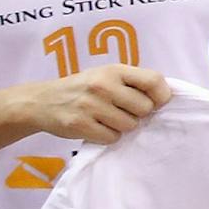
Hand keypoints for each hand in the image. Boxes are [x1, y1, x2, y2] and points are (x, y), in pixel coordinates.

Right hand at [24, 64, 170, 144]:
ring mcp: (91, 106)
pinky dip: (108, 136)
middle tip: (124, 111)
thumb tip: (165, 98)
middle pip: (145, 108)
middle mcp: (103, 85)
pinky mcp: (80, 125)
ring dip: (123, 126)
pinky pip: (112, 138)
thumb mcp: (106, 75)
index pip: (153, 80)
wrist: (43, 101)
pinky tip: (97, 127)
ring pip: (129, 126)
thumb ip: (132, 82)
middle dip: (139, 113)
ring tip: (107, 118)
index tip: (158, 103)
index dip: (162, 95)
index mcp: (114, 70)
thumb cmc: (83, 88)